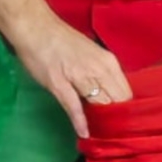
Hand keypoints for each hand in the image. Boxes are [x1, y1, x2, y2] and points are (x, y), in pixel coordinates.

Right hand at [12, 14, 131, 139]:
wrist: (35, 27)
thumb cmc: (63, 40)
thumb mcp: (91, 54)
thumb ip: (101, 73)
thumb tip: (108, 93)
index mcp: (108, 62)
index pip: (126, 92)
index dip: (124, 108)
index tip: (121, 119)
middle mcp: (99, 69)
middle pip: (116, 101)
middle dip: (115, 118)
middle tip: (112, 130)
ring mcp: (80, 77)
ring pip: (100, 105)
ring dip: (100, 121)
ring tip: (100, 133)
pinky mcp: (60, 84)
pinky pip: (74, 107)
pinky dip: (80, 122)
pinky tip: (84, 133)